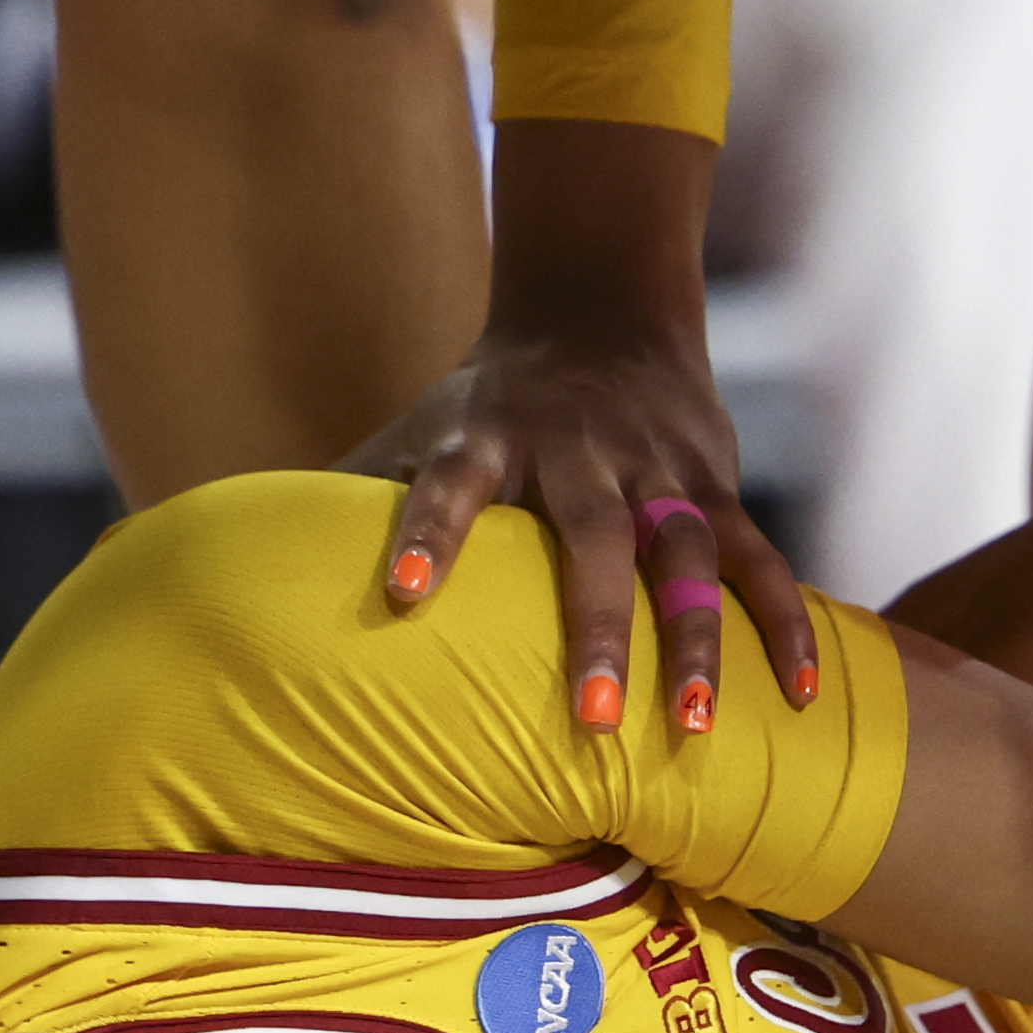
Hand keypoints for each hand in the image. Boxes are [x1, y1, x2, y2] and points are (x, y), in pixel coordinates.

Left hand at [349, 315, 811, 742]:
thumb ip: (349, 495)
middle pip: (592, 540)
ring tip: (695, 723)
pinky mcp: (713, 485)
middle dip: (595, 626)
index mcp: (488, 439)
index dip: (428, 530)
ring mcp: (656, 469)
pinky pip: (758, 561)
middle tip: (593, 719)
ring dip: (695, 641)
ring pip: (687, 556)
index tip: (402, 592)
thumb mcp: (417, 429)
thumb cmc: (490, 403)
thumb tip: (232, 561)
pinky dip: (782, 625)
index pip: (447, 482)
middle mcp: (578, 452)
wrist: (603, 310)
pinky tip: (801, 693)